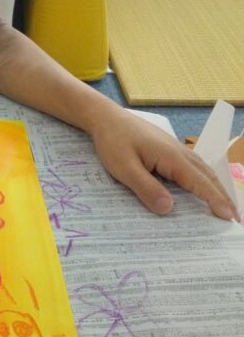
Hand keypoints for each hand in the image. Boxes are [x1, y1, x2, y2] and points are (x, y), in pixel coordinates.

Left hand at [90, 106, 238, 220]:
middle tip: (236, 219)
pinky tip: (202, 186)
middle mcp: (179, 152)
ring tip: (225, 207)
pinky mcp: (169, 149)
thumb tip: (169, 209)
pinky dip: (204, 179)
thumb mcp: (124, 167)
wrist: (106, 116)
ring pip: (203, 170)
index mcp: (172, 157)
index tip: (229, 218)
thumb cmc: (113, 140)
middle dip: (224, 197)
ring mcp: (175, 149)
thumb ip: (146, 188)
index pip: (200, 183)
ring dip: (216, 188)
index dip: (216, 201)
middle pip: (208, 176)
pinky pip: (193, 166)